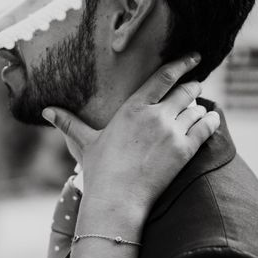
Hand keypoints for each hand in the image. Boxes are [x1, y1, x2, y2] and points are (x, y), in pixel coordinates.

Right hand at [43, 53, 220, 218]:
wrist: (117, 199)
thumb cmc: (100, 171)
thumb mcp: (86, 143)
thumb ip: (69, 123)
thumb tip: (46, 111)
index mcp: (133, 108)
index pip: (163, 77)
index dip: (181, 64)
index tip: (193, 58)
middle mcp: (155, 115)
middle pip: (185, 90)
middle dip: (192, 87)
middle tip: (194, 87)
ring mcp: (172, 132)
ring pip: (197, 108)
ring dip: (199, 107)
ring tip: (198, 109)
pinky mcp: (185, 150)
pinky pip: (206, 127)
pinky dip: (211, 121)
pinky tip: (211, 119)